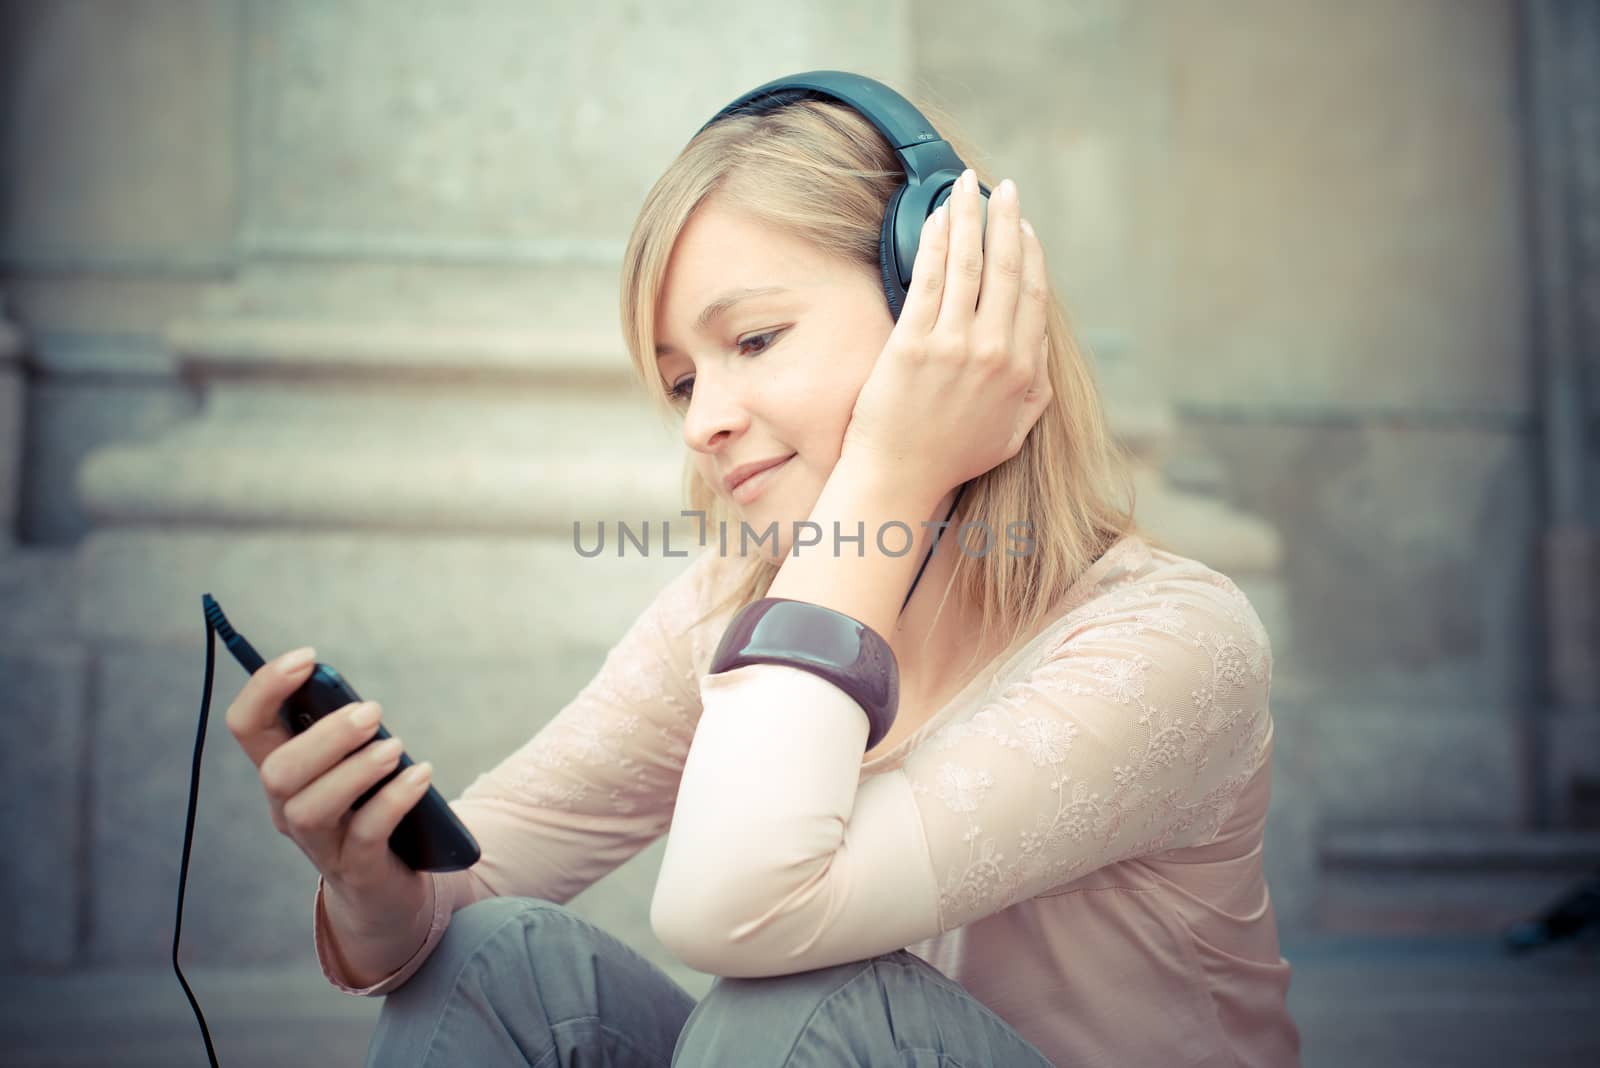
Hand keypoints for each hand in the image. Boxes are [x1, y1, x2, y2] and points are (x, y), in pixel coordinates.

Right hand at [225, 647, 430, 915]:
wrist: (385, 889)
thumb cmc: (368, 809)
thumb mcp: (353, 765)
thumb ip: (349, 735)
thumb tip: (359, 706)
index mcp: (283, 773)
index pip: (247, 726)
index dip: (265, 688)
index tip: (307, 658)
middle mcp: (288, 809)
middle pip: (277, 773)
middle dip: (324, 736)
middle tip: (373, 711)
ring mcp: (319, 845)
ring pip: (311, 809)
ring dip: (355, 770)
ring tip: (395, 747)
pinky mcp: (357, 870)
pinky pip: (366, 835)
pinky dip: (393, 800)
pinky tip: (421, 775)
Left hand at [842, 169, 1052, 502]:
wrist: (900, 476)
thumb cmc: (954, 456)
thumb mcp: (1014, 429)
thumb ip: (1035, 384)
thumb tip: (1039, 342)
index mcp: (1022, 369)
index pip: (1034, 294)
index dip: (1030, 253)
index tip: (1023, 227)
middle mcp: (993, 352)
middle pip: (1006, 269)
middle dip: (1004, 220)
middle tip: (1003, 188)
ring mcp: (952, 346)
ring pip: (967, 264)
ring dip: (968, 217)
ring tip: (965, 186)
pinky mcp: (912, 343)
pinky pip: (928, 279)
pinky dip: (934, 242)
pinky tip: (935, 218)